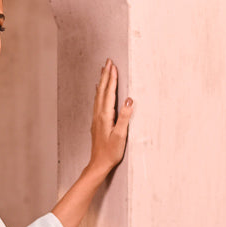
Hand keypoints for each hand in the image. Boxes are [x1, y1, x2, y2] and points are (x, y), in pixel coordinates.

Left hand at [89, 58, 133, 176]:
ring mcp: (96, 119)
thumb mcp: (120, 136)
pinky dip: (99, 93)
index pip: (109, 93)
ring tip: (103, 71)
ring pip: (98, 96)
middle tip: (108, 62)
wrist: (98, 164)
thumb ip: (124, 118)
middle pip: (102, 91)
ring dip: (102, 82)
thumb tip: (129, 100)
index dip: (112, 79)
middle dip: (105, 76)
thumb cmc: (110, 153)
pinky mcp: (96, 123)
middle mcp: (98, 115)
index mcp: (105, 116)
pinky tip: (99, 91)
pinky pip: (97, 102)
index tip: (113, 66)